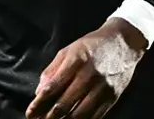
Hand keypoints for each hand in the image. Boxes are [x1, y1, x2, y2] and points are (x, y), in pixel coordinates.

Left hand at [25, 18, 146, 118]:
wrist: (123, 42)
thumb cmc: (92, 45)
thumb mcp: (69, 50)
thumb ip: (52, 70)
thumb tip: (39, 92)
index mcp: (76, 61)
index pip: (53, 87)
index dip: (39, 103)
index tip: (30, 112)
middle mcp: (89, 75)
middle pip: (64, 104)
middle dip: (48, 117)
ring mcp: (102, 88)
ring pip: (79, 114)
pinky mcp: (112, 97)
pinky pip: (95, 116)